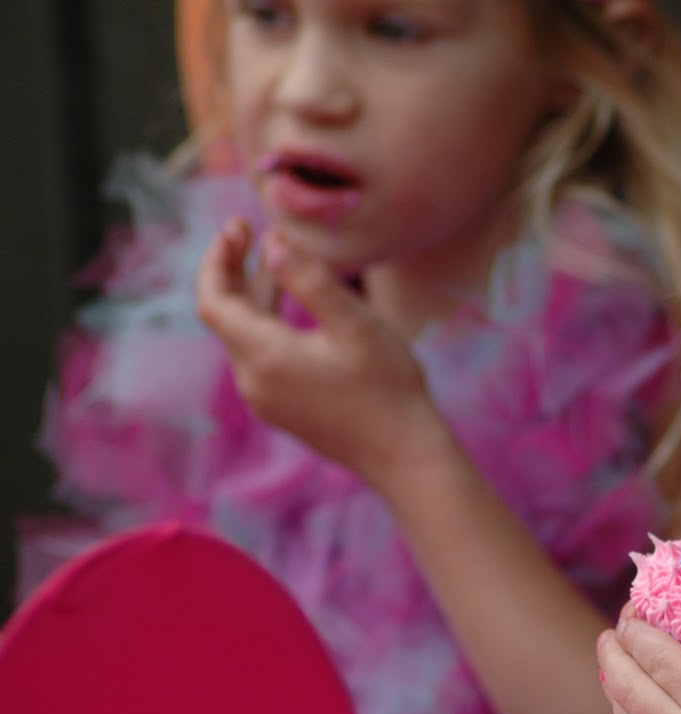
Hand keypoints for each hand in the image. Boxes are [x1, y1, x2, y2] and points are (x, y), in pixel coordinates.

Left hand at [195, 218, 453, 490]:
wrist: (405, 457)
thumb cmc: (388, 389)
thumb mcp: (357, 326)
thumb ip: (312, 282)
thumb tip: (274, 245)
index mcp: (266, 357)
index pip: (214, 300)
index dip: (218, 260)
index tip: (237, 227)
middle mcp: (254, 381)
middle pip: (226, 316)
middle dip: (234, 270)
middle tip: (250, 229)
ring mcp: (266, 400)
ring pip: (246, 336)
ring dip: (256, 295)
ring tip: (276, 258)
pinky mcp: (282, 410)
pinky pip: (261, 357)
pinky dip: (268, 324)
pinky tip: (293, 309)